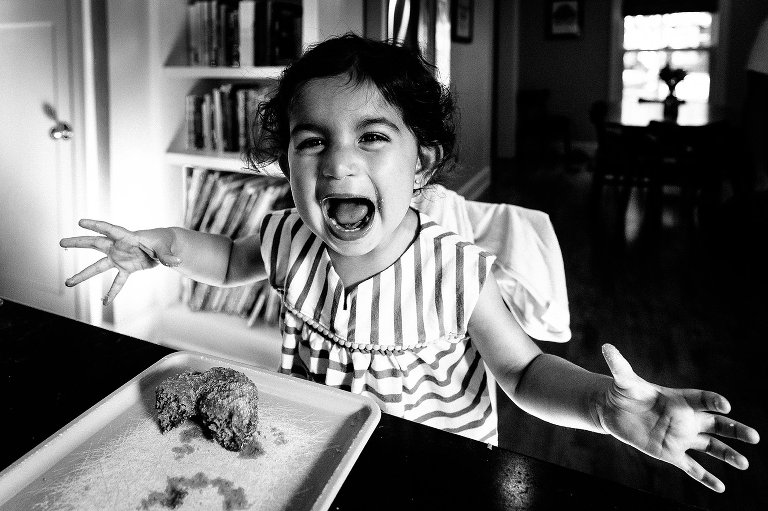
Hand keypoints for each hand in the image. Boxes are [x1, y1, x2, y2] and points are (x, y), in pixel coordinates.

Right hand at [59, 219, 180, 304]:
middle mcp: (119, 247)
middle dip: (78, 243)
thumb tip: (176, 262)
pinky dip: (112, 292)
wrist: (166, 248)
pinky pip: (117, 281)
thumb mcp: (166, 248)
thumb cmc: (164, 242)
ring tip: (68, 282)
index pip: (110, 229)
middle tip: (61, 242)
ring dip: (83, 275)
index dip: (96, 225)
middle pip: (95, 244)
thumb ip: (168, 256)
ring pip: (98, 266)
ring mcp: (120, 258)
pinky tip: (104, 302)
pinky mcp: (126, 269)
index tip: (81, 222)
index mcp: (128, 237)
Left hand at [596, 344, 759, 492]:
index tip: (724, 404)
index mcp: (679, 399)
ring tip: (744, 464)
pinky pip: (692, 467)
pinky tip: (720, 488)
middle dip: (736, 430)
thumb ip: (619, 365)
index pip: (701, 399)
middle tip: (755, 437)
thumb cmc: (623, 391)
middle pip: (718, 425)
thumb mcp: (622, 379)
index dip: (713, 401)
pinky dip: (705, 477)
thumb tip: (606, 347)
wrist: (614, 410)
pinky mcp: (670, 453)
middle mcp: (685, 419)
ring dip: (727, 455)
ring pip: (710, 447)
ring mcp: (680, 437)